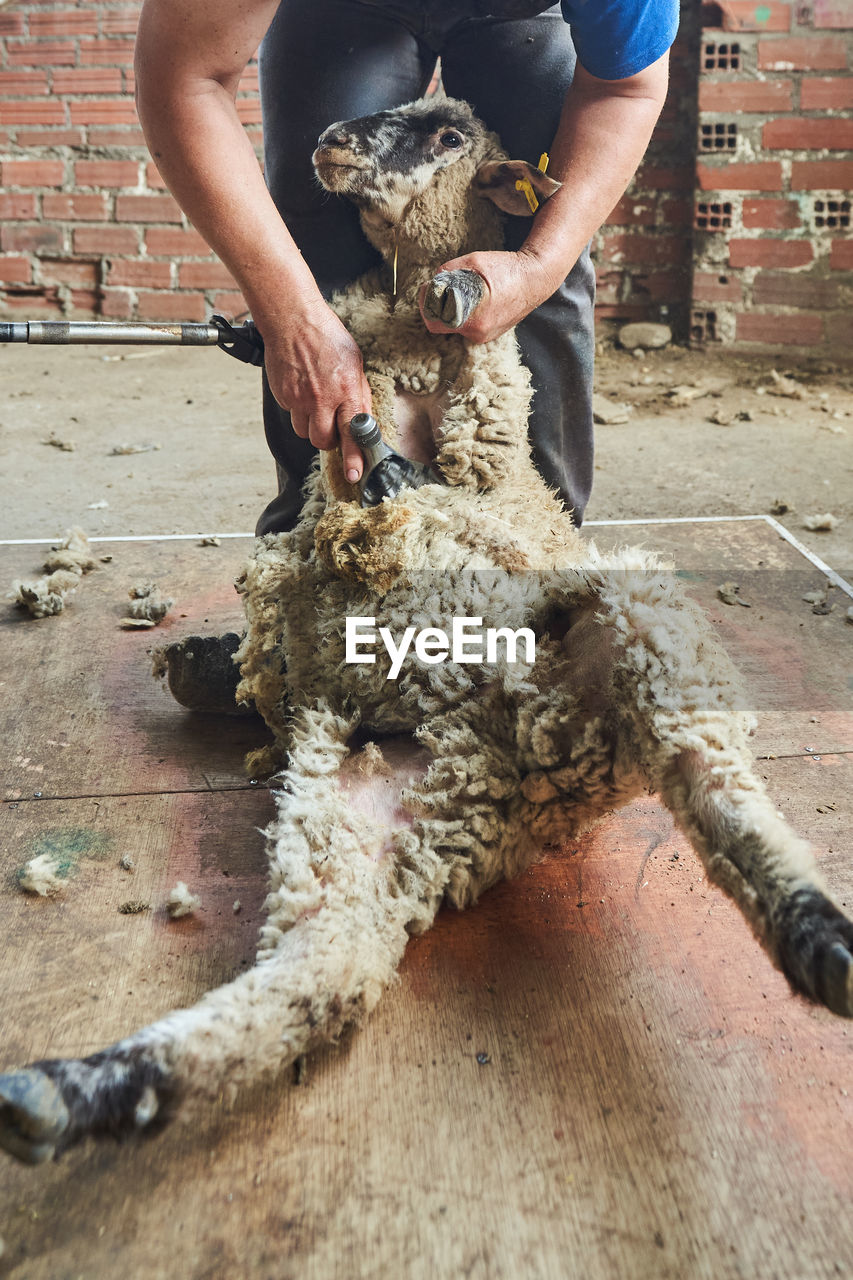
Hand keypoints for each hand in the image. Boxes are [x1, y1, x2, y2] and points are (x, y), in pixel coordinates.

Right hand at [260, 299, 370, 482]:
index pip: (353, 433)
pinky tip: (301, 388)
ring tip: (314, 401)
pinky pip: (291, 414)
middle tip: (331, 424)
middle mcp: (323, 399)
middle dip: (328, 440)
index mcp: (347, 390)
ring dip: (311, 424)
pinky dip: (297, 408)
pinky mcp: (283, 396)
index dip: (353, 458)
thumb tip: (362, 419)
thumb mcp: (355, 363)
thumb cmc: (327, 337)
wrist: (293, 320)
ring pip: (304, 432)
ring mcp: (300, 399)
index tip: (354, 475)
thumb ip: (358, 393)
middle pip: (323, 442)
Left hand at [418, 249, 557, 343]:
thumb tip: (434, 278)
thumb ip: (449, 269)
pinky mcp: (491, 334)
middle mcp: (479, 333)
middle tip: (439, 288)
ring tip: (457, 292)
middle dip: (438, 306)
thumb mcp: (474, 261)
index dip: (426, 305)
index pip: (434, 323)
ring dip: (451, 310)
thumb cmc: (507, 268)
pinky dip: (465, 314)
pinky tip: (471, 299)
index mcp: (474, 320)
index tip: (428, 289)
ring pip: (456, 326)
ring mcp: (486, 336)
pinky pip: (469, 327)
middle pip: (444, 325)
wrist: (537, 278)